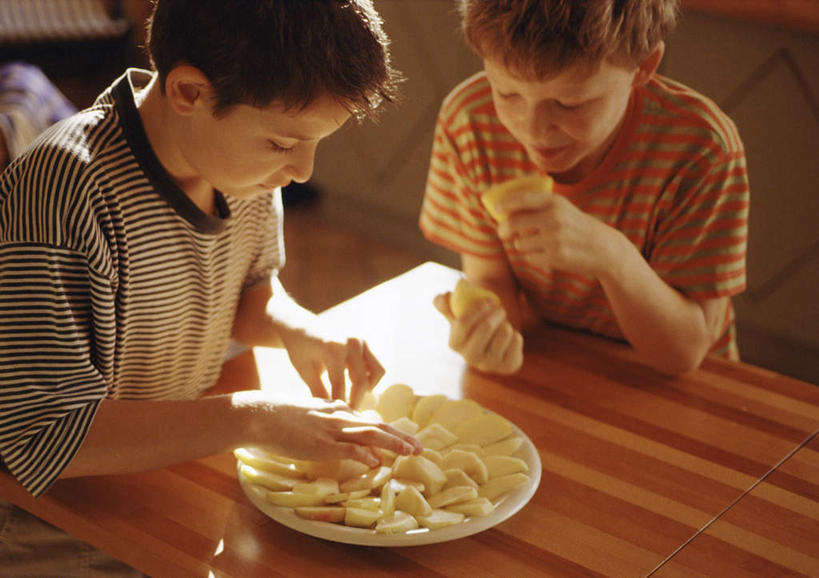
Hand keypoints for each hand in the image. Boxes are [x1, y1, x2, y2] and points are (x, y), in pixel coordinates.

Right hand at [233, 391, 421, 466]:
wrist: (261, 414)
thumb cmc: (282, 417)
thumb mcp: (311, 413)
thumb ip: (328, 419)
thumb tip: (340, 429)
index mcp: (337, 411)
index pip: (370, 421)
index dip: (390, 432)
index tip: (406, 440)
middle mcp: (339, 417)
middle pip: (377, 427)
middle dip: (400, 437)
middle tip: (420, 448)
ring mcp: (331, 430)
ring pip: (369, 435)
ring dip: (392, 444)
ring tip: (410, 453)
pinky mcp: (321, 443)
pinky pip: (347, 449)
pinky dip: (364, 455)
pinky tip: (377, 462)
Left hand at [279, 321, 384, 407]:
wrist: (302, 327)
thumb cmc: (300, 350)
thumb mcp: (305, 372)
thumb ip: (319, 393)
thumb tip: (332, 417)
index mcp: (333, 349)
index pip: (340, 386)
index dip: (339, 406)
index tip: (338, 422)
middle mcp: (351, 342)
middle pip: (360, 382)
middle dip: (355, 401)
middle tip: (348, 415)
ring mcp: (361, 340)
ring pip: (377, 373)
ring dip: (367, 389)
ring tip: (352, 397)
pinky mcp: (366, 342)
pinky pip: (377, 366)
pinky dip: (370, 378)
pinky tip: (354, 384)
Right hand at [434, 293, 522, 373]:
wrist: (496, 336)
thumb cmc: (476, 319)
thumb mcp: (461, 309)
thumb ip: (448, 302)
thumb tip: (441, 298)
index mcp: (454, 343)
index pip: (463, 324)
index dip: (477, 309)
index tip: (489, 301)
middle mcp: (470, 357)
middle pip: (485, 328)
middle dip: (495, 314)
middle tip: (501, 309)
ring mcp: (489, 364)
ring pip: (504, 334)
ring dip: (506, 324)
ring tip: (503, 326)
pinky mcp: (507, 367)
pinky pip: (516, 343)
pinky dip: (516, 335)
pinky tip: (510, 339)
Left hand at [496, 191, 616, 277]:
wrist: (604, 248)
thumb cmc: (577, 227)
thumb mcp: (563, 209)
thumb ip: (539, 206)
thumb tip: (504, 207)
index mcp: (555, 203)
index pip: (522, 199)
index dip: (504, 204)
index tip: (496, 209)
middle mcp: (554, 218)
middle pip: (513, 223)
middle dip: (504, 229)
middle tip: (503, 233)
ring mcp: (554, 238)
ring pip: (519, 243)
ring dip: (522, 245)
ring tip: (537, 244)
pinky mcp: (556, 257)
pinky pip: (530, 258)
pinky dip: (534, 257)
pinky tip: (548, 254)